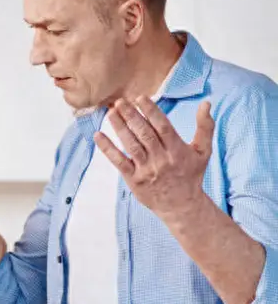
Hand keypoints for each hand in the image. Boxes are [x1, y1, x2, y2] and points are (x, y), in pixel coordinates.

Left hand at [94, 97, 213, 220]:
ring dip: (119, 128)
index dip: (151, 111)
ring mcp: (146, 170)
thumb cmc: (191, 175)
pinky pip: (119, 162)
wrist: (181, 205)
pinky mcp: (134, 180)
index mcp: (177, 150)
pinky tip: (98, 135)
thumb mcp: (203, 151)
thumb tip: (206, 102)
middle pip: (144, 134)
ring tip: (110, 113)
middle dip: (131, 116)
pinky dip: (107, 149)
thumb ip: (205, 127)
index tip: (140, 98)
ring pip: (131, 145)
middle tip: (119, 101)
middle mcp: (161, 159)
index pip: (163, 126)